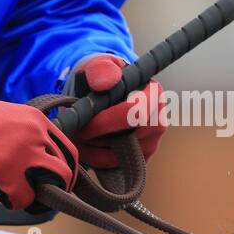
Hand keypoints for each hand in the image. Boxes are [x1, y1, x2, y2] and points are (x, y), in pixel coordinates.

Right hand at [0, 85, 78, 210]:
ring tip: (20, 192)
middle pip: (64, 170)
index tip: (57, 179)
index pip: (68, 150)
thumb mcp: (6, 117)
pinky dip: (14, 202)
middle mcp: (37, 134)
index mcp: (37, 119)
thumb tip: (37, 157)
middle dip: (56, 186)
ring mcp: (25, 153)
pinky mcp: (8, 172)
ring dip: (37, 194)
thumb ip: (26, 133)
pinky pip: (24, 198)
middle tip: (41, 193)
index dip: (64, 169)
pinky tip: (1, 194)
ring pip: (51, 185)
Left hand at [70, 54, 167, 169]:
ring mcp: (150, 144)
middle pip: (129, 138)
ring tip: (76, 133)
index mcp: (153, 94)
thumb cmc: (99, 77)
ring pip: (119, 156)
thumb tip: (109, 82)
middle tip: (76, 127)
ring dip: (91, 147)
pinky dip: (93, 158)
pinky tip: (83, 144)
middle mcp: (157, 121)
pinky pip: (114, 167)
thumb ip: (101, 69)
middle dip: (97, 134)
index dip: (109, 119)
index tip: (86, 115)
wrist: (96, 94)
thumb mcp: (96, 66)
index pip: (137, 112)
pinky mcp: (137, 161)